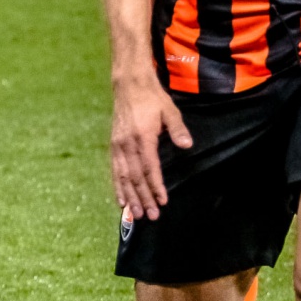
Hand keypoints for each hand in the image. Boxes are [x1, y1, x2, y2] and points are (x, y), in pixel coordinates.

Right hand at [111, 73, 191, 220]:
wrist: (129, 85)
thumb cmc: (152, 98)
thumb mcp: (169, 110)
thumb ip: (177, 129)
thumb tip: (187, 146)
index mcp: (143, 137)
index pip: (150, 167)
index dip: (156, 186)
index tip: (163, 201)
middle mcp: (128, 144)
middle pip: (136, 177)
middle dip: (144, 197)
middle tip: (152, 216)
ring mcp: (118, 146)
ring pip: (123, 177)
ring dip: (130, 197)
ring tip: (137, 215)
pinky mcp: (113, 145)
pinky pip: (115, 170)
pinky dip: (117, 187)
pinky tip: (121, 201)